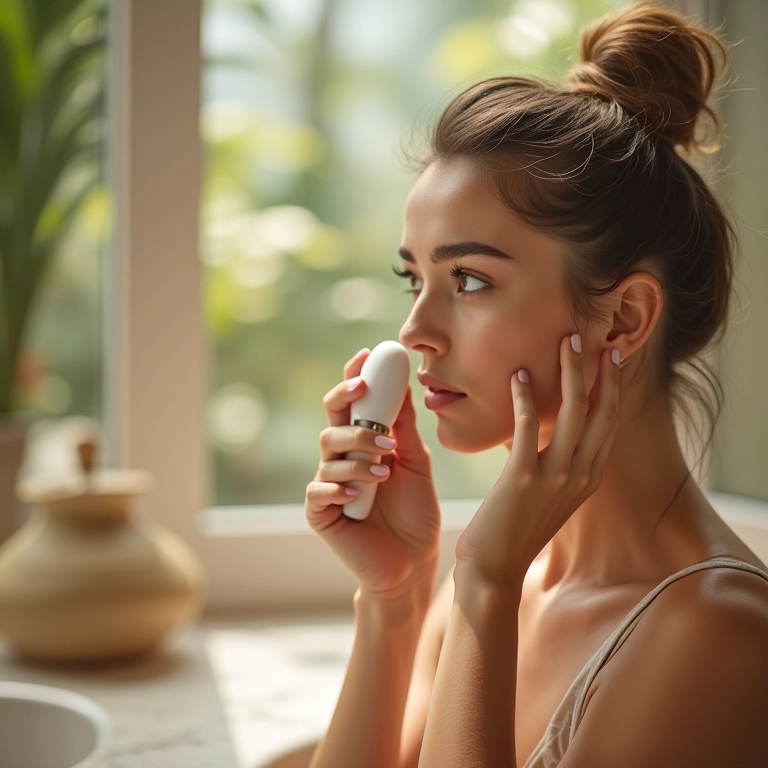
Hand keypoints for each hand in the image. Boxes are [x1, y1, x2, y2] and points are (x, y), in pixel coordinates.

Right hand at [305, 348, 441, 600]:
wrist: (413, 562)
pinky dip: (338, 487)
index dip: (355, 377)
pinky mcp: (321, 513)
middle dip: (346, 400)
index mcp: (363, 442)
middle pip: (332, 417)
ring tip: (385, 465)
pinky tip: (358, 493)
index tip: (367, 355)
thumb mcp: (416, 463)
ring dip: (357, 451)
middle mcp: (342, 458)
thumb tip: (403, 385)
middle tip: (365, 392)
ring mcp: (329, 484)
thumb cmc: (415, 512)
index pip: (353, 403)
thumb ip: (405, 428)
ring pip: (328, 450)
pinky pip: (319, 491)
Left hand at [456, 335, 620, 586]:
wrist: (495, 568)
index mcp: (588, 476)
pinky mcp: (523, 479)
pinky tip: (516, 375)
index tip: (609, 356)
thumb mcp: (547, 492)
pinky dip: (523, 398)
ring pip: (572, 413)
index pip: (607, 422)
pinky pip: (526, 429)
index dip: (611, 386)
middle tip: (590, 336)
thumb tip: (540, 427)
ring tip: (565, 342)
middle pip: (600, 411)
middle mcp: (580, 475)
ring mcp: (555, 477)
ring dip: (571, 374)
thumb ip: (553, 461)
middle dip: (599, 371)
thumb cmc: (516, 527)